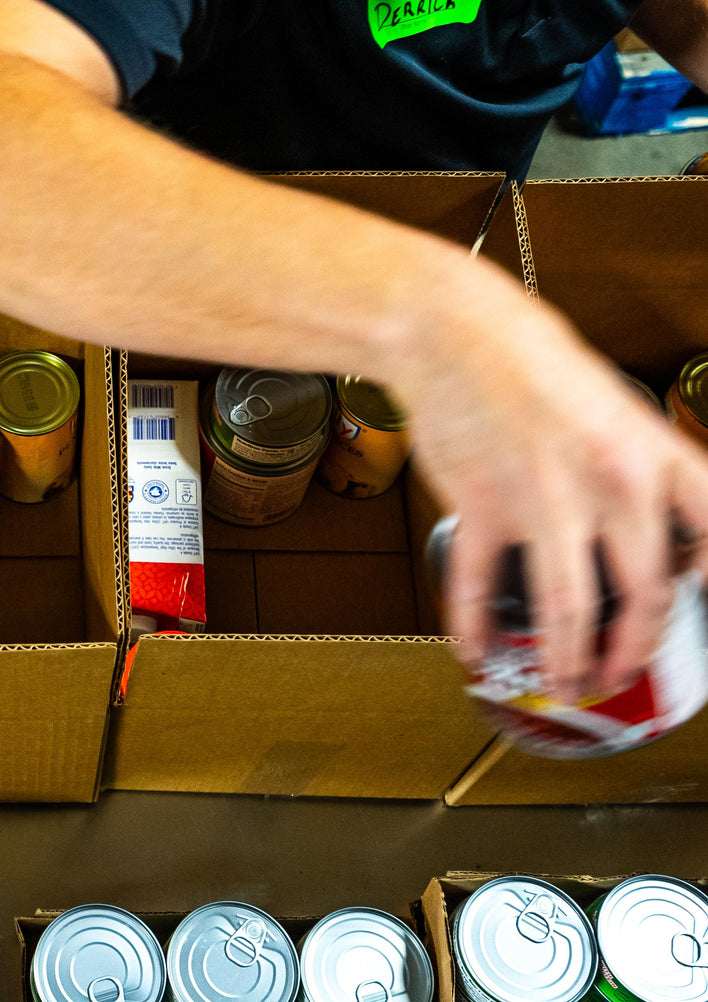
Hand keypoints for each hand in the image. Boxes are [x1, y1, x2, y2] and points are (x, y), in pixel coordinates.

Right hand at [397, 267, 707, 702]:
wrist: (457, 333)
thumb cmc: (533, 363)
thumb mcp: (616, 410)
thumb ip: (638, 471)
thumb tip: (648, 533)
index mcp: (655, 455)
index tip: (699, 611)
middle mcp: (611, 483)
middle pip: (644, 593)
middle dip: (632, 651)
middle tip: (615, 673)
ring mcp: (543, 499)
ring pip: (568, 606)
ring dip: (566, 658)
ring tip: (561, 682)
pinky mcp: (481, 506)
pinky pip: (481, 585)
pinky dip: (474, 628)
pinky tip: (474, 651)